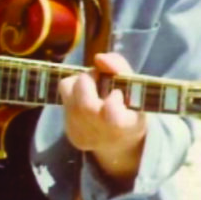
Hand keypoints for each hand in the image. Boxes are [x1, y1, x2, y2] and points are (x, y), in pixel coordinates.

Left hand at [57, 52, 146, 182]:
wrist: (122, 141)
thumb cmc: (132, 108)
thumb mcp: (136, 88)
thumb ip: (121, 68)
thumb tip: (98, 58)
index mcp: (125, 126)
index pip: (111, 114)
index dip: (113, 97)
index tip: (117, 93)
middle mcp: (101, 134)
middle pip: (84, 102)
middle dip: (88, 78)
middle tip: (98, 77)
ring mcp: (83, 135)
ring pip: (67, 92)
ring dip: (78, 82)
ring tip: (92, 87)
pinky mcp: (71, 133)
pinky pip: (64, 100)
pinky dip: (74, 93)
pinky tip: (86, 99)